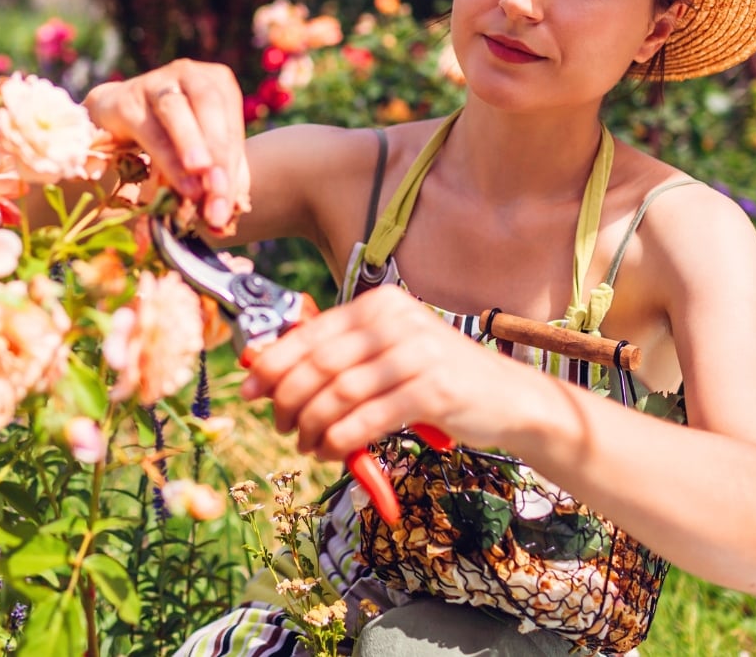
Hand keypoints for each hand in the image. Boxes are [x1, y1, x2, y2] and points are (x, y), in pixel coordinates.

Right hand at [83, 59, 249, 230]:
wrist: (116, 115)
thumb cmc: (168, 133)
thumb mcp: (200, 151)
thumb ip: (217, 176)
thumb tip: (230, 214)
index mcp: (218, 82)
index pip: (231, 125)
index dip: (232, 167)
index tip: (227, 207)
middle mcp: (190, 74)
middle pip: (210, 108)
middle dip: (217, 155)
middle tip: (219, 194)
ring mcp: (156, 82)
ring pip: (176, 112)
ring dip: (190, 148)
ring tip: (199, 186)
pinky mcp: (126, 98)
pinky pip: (148, 129)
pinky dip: (165, 158)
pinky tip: (176, 181)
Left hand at [240, 286, 523, 461]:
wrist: (506, 397)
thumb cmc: (437, 377)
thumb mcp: (387, 353)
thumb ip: (339, 356)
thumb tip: (266, 369)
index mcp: (379, 305)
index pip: (310, 333)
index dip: (272, 364)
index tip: (248, 389)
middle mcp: (395, 321)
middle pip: (319, 364)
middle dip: (288, 400)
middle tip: (279, 425)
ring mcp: (416, 354)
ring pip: (338, 394)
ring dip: (313, 426)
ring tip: (307, 444)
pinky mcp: (432, 390)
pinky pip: (367, 418)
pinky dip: (341, 439)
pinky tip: (332, 450)